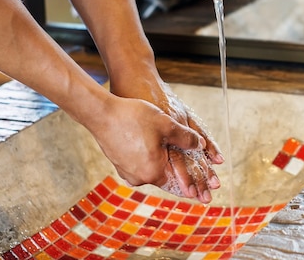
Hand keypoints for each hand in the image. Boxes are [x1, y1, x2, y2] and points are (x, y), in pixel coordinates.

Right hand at [109, 72, 223, 202]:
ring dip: (164, 163)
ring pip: (153, 170)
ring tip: (174, 156)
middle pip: (166, 177)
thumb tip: (202, 146)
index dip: (192, 182)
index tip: (202, 190)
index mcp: (153, 172)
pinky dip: (150, 159)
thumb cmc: (134, 118)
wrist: (101, 113)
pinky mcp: (119, 163)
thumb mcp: (167, 125)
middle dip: (180, 173)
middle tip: (194, 175)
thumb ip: (187, 138)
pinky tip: (155, 147)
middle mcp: (139, 178)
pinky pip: (141, 164)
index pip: (178, 183)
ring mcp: (127, 172)